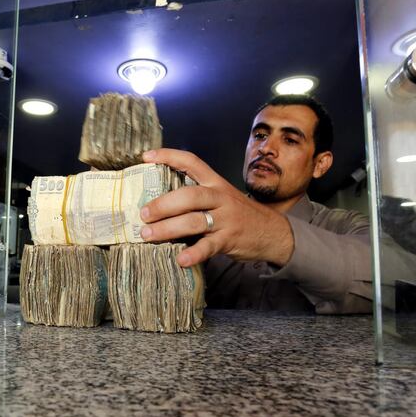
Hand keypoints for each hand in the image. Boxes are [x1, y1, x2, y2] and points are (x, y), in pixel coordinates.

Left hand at [139, 149, 294, 267]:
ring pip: (194, 221)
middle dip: (163, 204)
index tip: (146, 156)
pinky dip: (193, 254)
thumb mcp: (221, 197)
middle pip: (189, 195)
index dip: (168, 156)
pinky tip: (179, 260)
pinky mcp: (229, 240)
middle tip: (143, 214)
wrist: (273, 232)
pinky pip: (209, 247)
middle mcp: (220, 198)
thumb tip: (156, 203)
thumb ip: (196, 197)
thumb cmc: (238, 214)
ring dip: (168, 229)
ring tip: (148, 236)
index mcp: (215, 183)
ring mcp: (225, 219)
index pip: (191, 162)